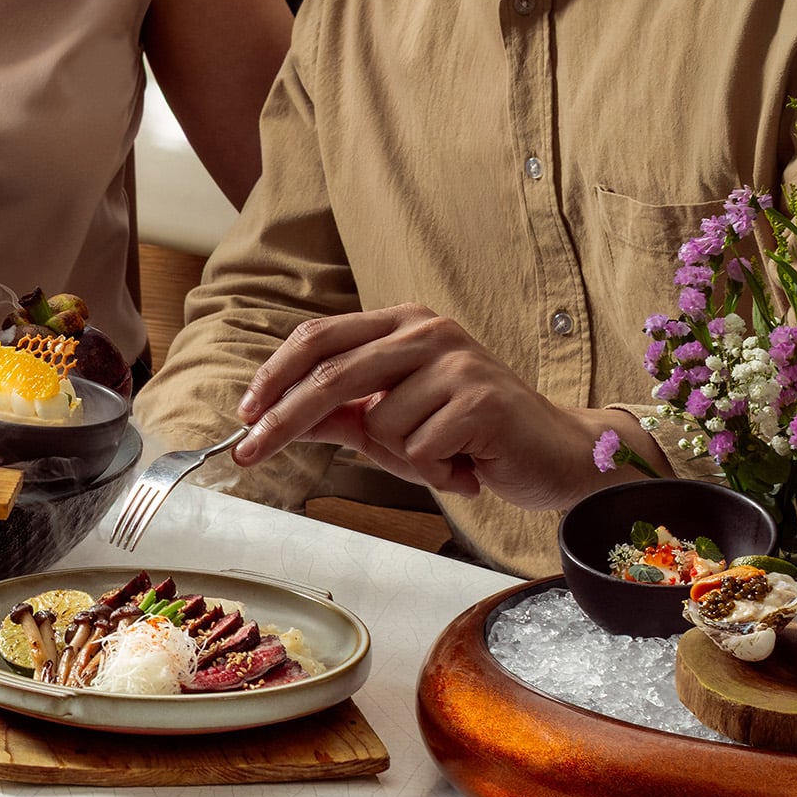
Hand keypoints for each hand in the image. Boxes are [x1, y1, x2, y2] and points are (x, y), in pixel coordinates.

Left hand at [232, 306, 626, 511]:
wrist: (553, 453)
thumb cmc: (469, 436)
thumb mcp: (394, 423)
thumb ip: (341, 415)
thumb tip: (273, 417)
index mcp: (402, 323)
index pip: (320, 338)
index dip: (275, 376)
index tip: (244, 414)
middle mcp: (428, 331)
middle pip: (332, 375)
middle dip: (283, 421)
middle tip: (248, 455)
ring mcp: (457, 361)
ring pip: (379, 425)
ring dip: (401, 460)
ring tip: (442, 457)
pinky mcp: (481, 399)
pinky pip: (418, 450)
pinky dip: (435, 473)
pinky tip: (467, 465)